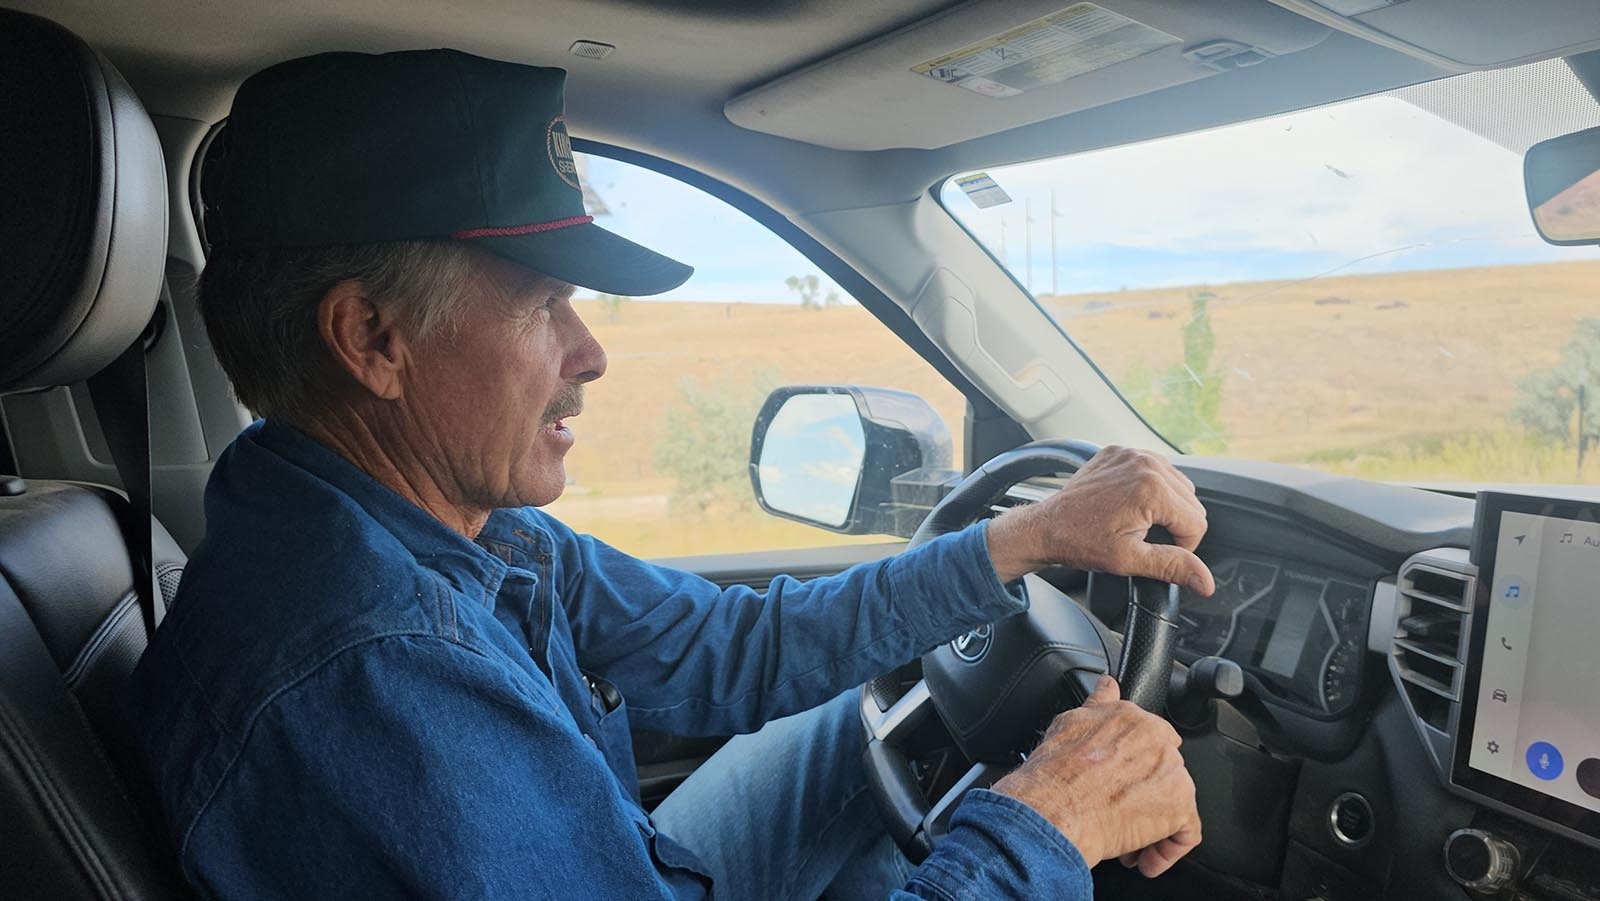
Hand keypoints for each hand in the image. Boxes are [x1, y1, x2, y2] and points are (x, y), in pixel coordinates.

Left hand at [985, 445, 1212, 593]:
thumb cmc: (1080, 542)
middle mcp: (1145, 464)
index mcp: (1152, 488)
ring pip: (1177, 485)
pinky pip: (1155, 470)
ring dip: (1166, 506)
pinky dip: (1151, 488)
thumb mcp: (1129, 560)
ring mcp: (1132, 454)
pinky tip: (1131, 504)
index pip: (1197, 522)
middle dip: (1175, 525)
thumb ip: (1172, 566)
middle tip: (1144, 538)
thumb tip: (1205, 581)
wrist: (1046, 526)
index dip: (1183, 545)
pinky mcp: (1121, 452)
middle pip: (1191, 501)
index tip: (1158, 551)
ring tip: (1137, 521)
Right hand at [992, 675, 1201, 876]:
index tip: (1121, 781)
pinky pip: (1186, 833)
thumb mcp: (1070, 721)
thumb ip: (1097, 703)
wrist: (1055, 807)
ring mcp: (1173, 774)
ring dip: (1151, 824)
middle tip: (1117, 812)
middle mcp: (1158, 741)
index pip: (1152, 738)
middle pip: (1164, 773)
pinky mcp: (1180, 809)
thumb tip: (1106, 685)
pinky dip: (1165, 851)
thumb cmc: (1055, 772)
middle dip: (1143, 796)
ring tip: (1123, 840)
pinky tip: (1142, 858)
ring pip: (1174, 803)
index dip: (1135, 766)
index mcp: (1133, 719)